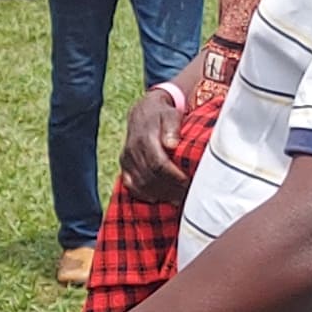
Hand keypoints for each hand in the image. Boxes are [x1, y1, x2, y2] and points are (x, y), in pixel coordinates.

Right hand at [120, 81, 192, 199]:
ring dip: (159, 194)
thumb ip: (172, 128)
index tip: (188, 183)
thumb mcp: (171, 115)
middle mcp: (132, 150)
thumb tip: (171, 144)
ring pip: (141, 184)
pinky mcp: (124, 165)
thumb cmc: (163, 114)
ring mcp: (126, 158)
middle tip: (187, 195)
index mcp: (145, 138)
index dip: (173, 177)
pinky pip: (130, 185)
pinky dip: (144, 194)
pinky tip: (158, 198)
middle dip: (169, 189)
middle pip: (150, 177)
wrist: (143, 111)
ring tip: (177, 199)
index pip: (158, 164)